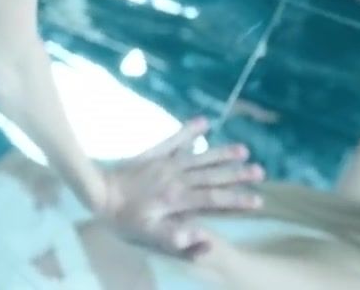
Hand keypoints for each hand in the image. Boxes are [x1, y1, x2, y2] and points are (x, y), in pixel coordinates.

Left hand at [97, 118, 263, 257]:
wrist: (98, 191)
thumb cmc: (124, 218)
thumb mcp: (148, 234)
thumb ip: (175, 238)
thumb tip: (203, 238)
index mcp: (178, 199)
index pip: (214, 199)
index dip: (237, 200)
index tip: (259, 199)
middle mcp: (176, 178)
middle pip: (212, 175)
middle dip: (238, 175)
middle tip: (260, 171)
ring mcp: (166, 164)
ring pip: (200, 157)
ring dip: (221, 153)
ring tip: (243, 149)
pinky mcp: (154, 154)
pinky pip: (174, 139)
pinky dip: (188, 130)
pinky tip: (203, 121)